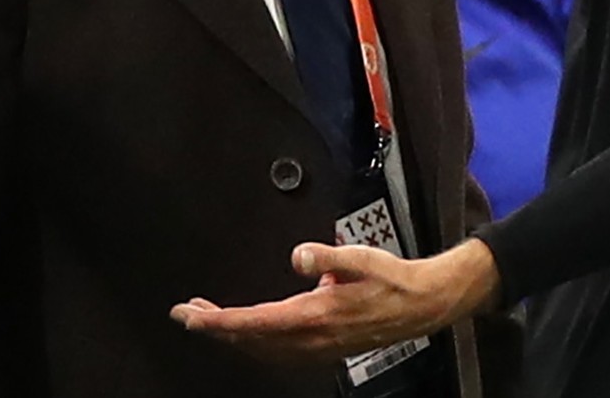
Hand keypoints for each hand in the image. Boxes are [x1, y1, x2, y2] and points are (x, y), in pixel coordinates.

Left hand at [170, 238, 499, 362]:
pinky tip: (248, 331)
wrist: (421, 306)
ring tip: (209, 318)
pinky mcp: (323, 349)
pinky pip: (277, 352)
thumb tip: (296, 256)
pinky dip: (254, 342)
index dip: (219, 321)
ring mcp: (317, 348)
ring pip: (262, 349)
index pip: (255, 322)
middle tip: (188, 314)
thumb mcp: (360, 258)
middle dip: (216, 328)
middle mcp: (312, 338)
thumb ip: (326, 257)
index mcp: (316, 315)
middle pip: (251, 339)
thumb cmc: (391, 279)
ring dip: (233, 335)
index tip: (191, 316)